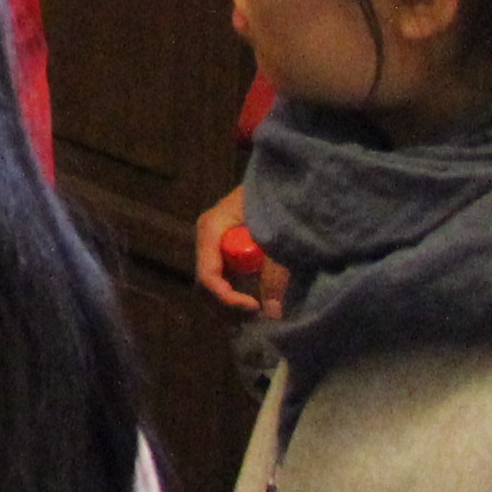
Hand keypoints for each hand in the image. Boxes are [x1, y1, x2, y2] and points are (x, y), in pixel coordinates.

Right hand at [194, 181, 283, 315]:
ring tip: (260, 314)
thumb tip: (273, 314)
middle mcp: (208, 239)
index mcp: (211, 228)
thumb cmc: (278, 196)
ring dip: (232, 306)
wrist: (286, 175)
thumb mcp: (279, 235)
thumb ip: (276, 273)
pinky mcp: (229, 251)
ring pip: (212, 287)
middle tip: (259, 316)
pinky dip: (237, 298)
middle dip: (228, 307)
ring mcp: (216, 245)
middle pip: (205, 286)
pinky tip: (257, 305)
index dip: (227, 298)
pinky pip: (224, 281)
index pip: (207, 275)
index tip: (255, 307)